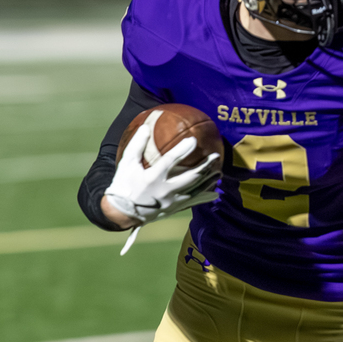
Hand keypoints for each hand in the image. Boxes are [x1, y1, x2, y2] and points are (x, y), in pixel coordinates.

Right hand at [104, 123, 220, 225]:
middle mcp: (165, 190)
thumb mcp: (126, 164)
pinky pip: (193, 203)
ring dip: (209, 181)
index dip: (182, 150)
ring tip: (220, 173)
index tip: (193, 140)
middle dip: (205, 166)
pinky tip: (215, 194)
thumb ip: (136, 145)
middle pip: (190, 177)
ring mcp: (171, 201)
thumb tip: (145, 127)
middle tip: (215, 156)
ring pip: (196, 190)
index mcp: (153, 177)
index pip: (170, 161)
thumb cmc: (123, 186)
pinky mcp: (174, 209)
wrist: (122, 213)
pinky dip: (205, 198)